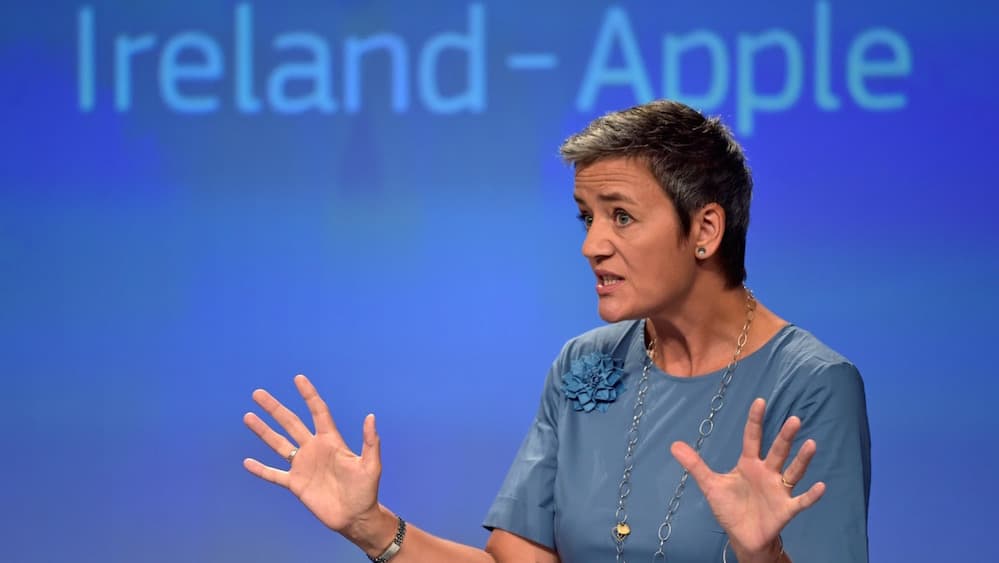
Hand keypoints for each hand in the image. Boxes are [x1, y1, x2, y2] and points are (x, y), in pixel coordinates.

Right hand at [243, 374, 381, 532]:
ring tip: (248, 416)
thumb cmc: (366, 491)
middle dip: (275, 408)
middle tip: (258, 394)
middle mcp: (314, 449)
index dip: (308, 395)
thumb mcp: (371, 465)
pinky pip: (274, 474)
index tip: (298, 378)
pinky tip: (247, 462)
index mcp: (331, 441)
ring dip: (263, 431)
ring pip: (279, 444)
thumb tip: (371, 416)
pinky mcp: (296, 484)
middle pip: (291, 423)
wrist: (355, 517)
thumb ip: (370, 442)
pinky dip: (261, 469)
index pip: (318, 412)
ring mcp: (303, 466)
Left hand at [669, 398, 823, 562]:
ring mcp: (779, 490)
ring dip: (802, 459)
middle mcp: (768, 472)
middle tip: (793, 419)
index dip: (755, 420)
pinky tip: (822, 486)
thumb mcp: (710, 485)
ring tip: (811, 444)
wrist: (742, 536)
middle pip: (778, 451)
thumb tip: (673, 444)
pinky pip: (801, 501)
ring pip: (793, 471)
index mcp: (749, 464)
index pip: (752, 438)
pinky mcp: (786, 509)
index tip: (760, 401)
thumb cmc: (730, 507)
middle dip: (785, 436)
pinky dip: (812, 495)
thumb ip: (695, 465)